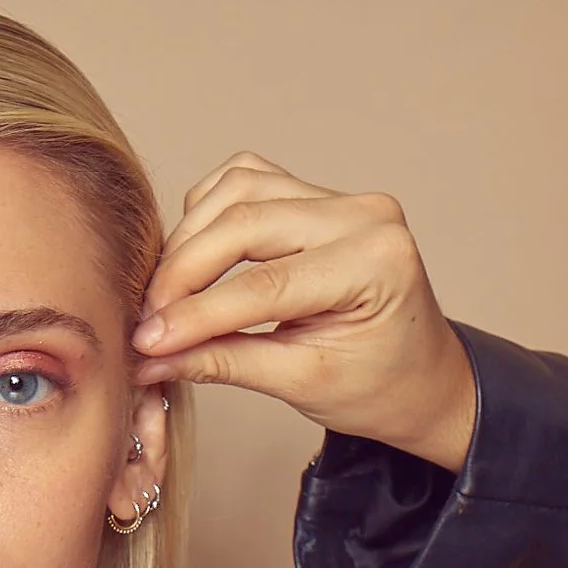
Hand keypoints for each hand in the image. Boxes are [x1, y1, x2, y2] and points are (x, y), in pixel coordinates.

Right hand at [132, 153, 477, 470]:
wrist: (421, 378)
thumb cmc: (380, 386)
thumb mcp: (303, 384)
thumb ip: (224, 362)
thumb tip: (151, 356)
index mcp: (377, 262)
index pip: (264, 283)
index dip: (195, 313)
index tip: (146, 342)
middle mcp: (365, 214)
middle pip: (244, 221)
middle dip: (183, 271)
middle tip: (148, 319)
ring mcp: (343, 197)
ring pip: (239, 190)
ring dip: (191, 237)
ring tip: (168, 292)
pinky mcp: (318, 195)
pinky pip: (248, 181)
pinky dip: (211, 211)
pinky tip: (196, 254)